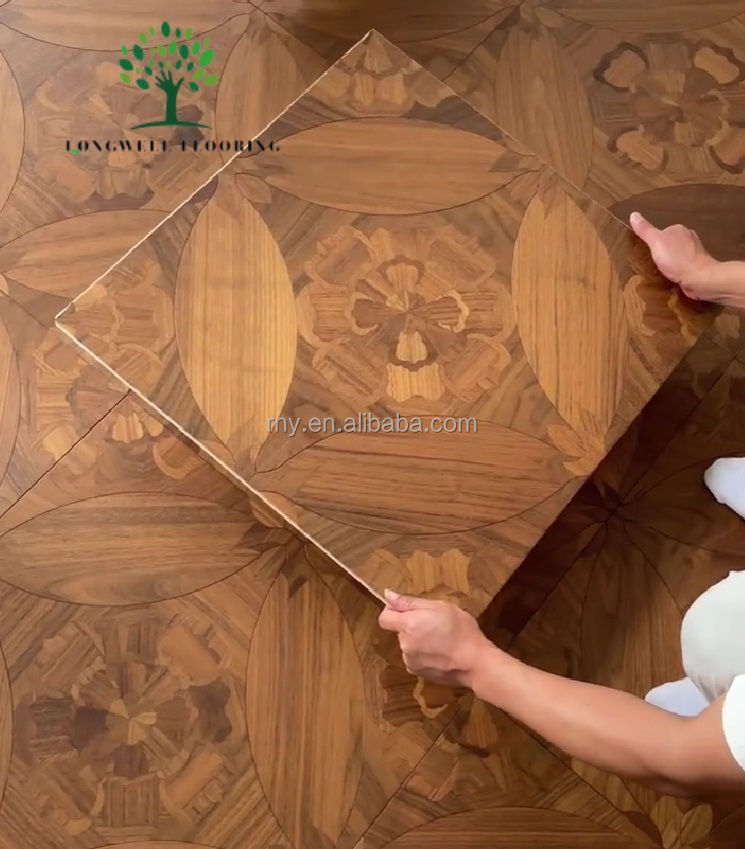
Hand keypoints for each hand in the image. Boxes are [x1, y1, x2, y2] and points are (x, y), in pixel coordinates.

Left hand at [378, 590, 493, 687]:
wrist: (475, 663)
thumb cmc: (461, 630)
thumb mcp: (439, 607)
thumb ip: (410, 602)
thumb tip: (388, 595)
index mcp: (408, 625)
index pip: (384, 618)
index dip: (392, 611)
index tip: (407, 610)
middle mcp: (404, 645)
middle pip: (400, 631)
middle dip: (412, 626)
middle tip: (435, 624)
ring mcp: (410, 661)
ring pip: (408, 645)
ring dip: (418, 641)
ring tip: (441, 640)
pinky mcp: (418, 673)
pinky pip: (415, 659)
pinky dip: (424, 655)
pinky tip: (441, 653)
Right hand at [629, 211, 715, 299]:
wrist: (699, 278)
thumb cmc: (677, 259)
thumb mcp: (656, 242)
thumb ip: (645, 230)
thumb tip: (633, 214)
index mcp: (679, 229)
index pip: (661, 232)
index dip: (652, 243)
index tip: (646, 253)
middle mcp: (689, 237)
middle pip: (669, 243)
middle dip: (661, 252)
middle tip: (651, 263)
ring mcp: (695, 252)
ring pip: (677, 255)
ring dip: (670, 262)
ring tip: (661, 272)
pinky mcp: (698, 265)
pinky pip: (683, 265)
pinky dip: (677, 270)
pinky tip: (672, 277)